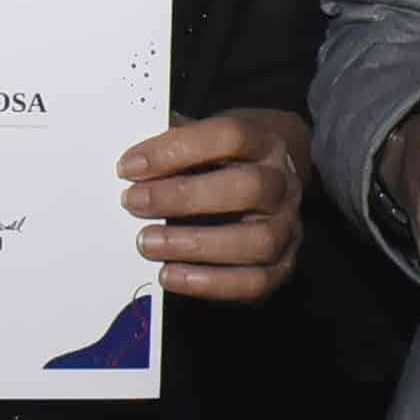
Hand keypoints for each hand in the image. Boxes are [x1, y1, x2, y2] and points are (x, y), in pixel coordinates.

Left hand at [126, 107, 310, 302]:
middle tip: (134, 203)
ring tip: (147, 243)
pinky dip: (208, 283)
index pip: (230, 136)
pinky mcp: (283, 266)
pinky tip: (169, 274)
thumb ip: (174, 142)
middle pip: (247, 188)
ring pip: (256, 242)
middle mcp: (284, 184)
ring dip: (194, 245)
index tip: (130, 166)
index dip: (176, 150)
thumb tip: (133, 160)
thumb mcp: (206, 137)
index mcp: (265, 142)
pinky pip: (254, 282)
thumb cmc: (227, 159)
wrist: (272, 180)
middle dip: (183, 198)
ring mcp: (288, 227)